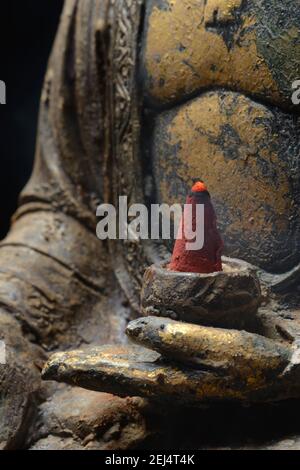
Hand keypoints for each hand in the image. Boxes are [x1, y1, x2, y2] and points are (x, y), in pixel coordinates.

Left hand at [42, 312, 299, 405]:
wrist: (275, 371)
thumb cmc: (251, 359)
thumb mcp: (220, 347)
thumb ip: (177, 338)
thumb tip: (134, 327)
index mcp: (171, 379)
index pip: (117, 376)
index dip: (83, 371)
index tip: (51, 367)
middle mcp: (164, 382)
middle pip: (113, 377)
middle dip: (80, 371)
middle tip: (49, 367)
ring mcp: (170, 375)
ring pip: (123, 372)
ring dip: (95, 367)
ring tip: (68, 363)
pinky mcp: (177, 366)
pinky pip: (138, 365)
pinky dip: (117, 362)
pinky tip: (108, 359)